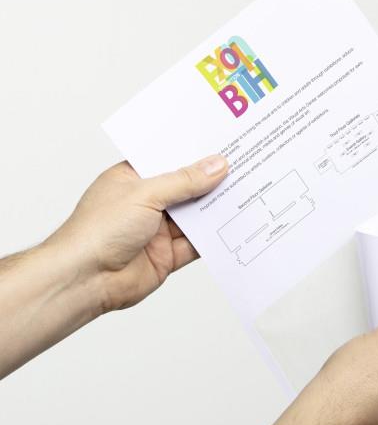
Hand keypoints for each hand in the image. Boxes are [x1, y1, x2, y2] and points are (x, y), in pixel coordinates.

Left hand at [46, 155, 227, 312]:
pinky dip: (214, 237)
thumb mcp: (145, 194)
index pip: (169, 160)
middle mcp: (146, 203)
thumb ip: (184, 181)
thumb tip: (215, 166)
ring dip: (215, 208)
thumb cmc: (97, 231)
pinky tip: (233, 225)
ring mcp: (157, 230)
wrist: (84, 280)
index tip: (222, 144)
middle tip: (242, 166)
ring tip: (245, 192)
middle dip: (211, 181)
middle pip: (186, 188)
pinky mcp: (167, 255)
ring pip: (195, 216)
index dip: (194, 153)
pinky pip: (197, 244)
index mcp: (133, 179)